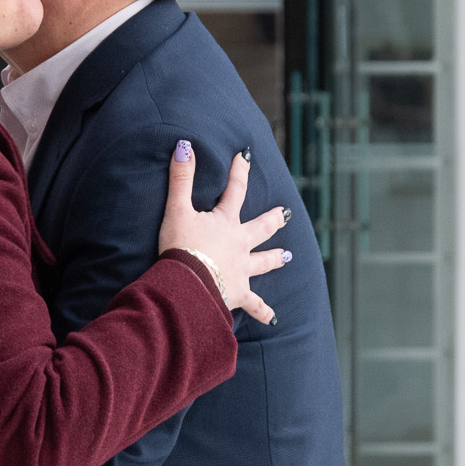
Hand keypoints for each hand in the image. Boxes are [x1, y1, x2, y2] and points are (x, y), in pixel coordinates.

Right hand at [157, 142, 289, 325]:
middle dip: (273, 219)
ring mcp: (242, 270)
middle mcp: (240, 245)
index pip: (234, 190)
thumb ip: (181, 179)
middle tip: (285, 213)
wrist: (187, 284)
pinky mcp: (238, 294)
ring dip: (274, 259)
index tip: (245, 157)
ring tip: (287, 257)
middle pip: (261, 228)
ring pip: (263, 263)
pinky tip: (272, 318)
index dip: (239, 172)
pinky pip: (255, 305)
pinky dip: (263, 312)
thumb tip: (184, 147)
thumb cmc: (181, 246)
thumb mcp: (177, 209)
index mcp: (226, 223)